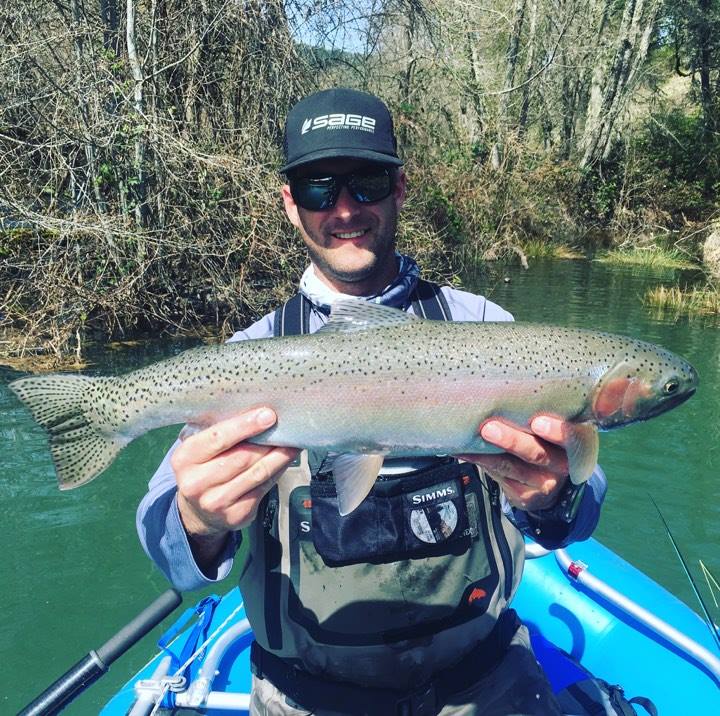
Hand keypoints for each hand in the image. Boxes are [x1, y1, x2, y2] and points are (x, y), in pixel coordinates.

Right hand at [172, 407, 299, 538]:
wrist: (197, 510)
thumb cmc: (204, 468)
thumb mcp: (200, 448)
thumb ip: (219, 432)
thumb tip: (258, 412)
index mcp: (184, 459)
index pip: (217, 438)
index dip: (245, 426)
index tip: (268, 415)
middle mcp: (196, 483)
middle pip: (242, 456)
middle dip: (268, 440)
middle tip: (287, 425)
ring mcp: (215, 502)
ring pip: (257, 473)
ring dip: (280, 455)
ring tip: (293, 440)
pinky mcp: (235, 515)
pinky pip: (264, 488)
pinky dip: (279, 470)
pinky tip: (286, 459)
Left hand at [459, 415, 572, 510]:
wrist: (548, 486)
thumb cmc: (545, 443)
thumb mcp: (553, 431)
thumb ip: (539, 416)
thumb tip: (505, 391)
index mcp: (575, 443)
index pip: (575, 438)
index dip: (558, 431)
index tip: (538, 422)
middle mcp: (562, 465)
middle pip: (538, 453)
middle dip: (511, 440)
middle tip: (489, 428)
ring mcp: (544, 483)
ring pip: (513, 466)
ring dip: (487, 452)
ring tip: (470, 438)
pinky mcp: (526, 496)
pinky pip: (500, 476)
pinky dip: (480, 461)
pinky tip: (465, 451)